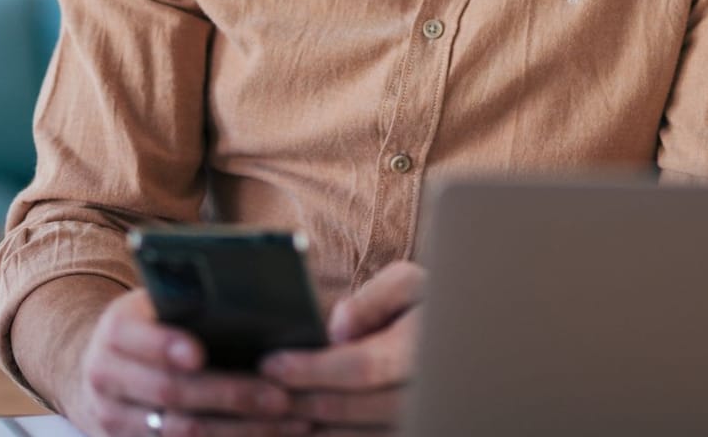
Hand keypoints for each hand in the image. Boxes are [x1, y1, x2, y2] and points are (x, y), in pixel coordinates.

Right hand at [66, 287, 309, 436]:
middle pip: (168, 391)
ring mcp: (114, 417)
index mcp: (116, 329)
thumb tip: (257, 300)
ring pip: (179, 432)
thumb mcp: (164, 303)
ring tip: (288, 420)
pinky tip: (268, 435)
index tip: (199, 354)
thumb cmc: (158, 323)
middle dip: (228, 394)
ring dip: (238, 429)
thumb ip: (194, 300)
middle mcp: (105, 375)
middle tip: (280, 397)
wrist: (112, 366)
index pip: (132, 336)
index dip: (164, 346)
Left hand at [261, 260, 426, 433]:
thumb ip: (379, 297)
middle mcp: (420, 396)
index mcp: (423, 351)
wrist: (458, 345)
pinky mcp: (397, 434)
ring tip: (259, 416)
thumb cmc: (428, 309)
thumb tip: (340, 328)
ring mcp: (410, 423)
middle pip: (348, 410)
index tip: (271, 364)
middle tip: (249, 395)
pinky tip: (288, 429)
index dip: (312, 369)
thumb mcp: (412, 285)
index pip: (362, 368)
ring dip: (298, 430)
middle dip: (294, 403)